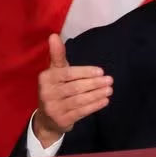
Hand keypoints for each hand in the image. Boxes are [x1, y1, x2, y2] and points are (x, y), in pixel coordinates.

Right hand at [33, 33, 112, 147]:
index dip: (85, 72)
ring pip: (79, 100)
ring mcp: (54, 108)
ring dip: (96, 94)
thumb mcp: (55, 71)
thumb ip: (57, 55)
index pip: (68, 73)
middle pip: (75, 87)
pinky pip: (81, 112)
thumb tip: (54, 35)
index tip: (101, 71)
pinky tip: (104, 101)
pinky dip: (94, 106)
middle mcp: (47, 93)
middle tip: (110, 80)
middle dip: (94, 83)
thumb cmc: (55, 89)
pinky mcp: (61, 120)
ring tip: (109, 90)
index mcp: (46, 78)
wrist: (47, 119)